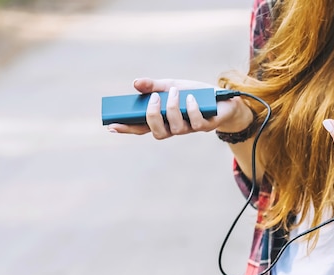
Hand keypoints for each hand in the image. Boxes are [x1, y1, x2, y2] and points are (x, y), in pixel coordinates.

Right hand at [107, 78, 253, 139]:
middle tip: (154, 99)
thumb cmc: (195, 94)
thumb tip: (136, 83)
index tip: (111, 126)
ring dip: (172, 109)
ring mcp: (189, 129)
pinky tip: (192, 99)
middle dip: (152, 117)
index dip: (126, 129)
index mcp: (162, 119)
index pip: (141, 127)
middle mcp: (174, 128)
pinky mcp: (205, 126)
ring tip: (175, 92)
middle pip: (157, 133)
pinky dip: (192, 109)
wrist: (223, 98)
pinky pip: (196, 123)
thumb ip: (154, 86)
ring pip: (175, 128)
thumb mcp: (172, 86)